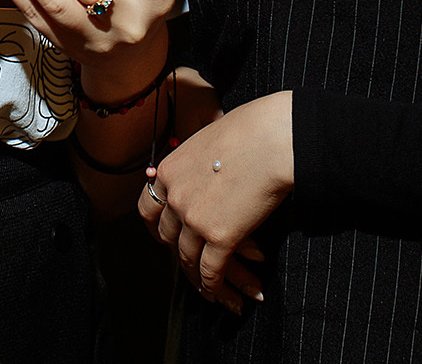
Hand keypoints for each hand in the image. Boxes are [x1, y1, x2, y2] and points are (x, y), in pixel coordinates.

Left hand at [139, 92, 293, 312]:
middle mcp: (175, 197)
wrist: (271, 140)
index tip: (162, 234)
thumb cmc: (251, 131)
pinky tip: (216, 290)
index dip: (155, 224)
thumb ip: (199, 161)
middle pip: (167, 235)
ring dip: (195, 274)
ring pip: (187, 257)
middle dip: (176, 249)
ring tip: (204, 284)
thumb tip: (207, 166)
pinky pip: (210, 269)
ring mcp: (194, 219)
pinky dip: (212, 284)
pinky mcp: (220, 237)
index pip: (149, 206)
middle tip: (187, 259)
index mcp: (169, 171)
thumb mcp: (209, 140)